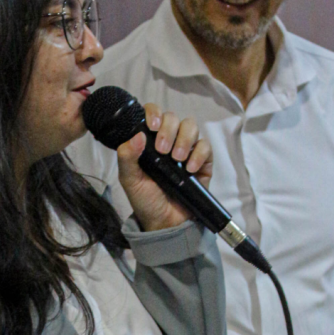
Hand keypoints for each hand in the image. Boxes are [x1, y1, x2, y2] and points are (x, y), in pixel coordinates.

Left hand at [116, 103, 212, 231]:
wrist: (164, 222)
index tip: (151, 126)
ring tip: (176, 159)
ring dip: (184, 139)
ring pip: (191, 126)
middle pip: (173, 117)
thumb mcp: (130, 180)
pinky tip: (189, 169)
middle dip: (168, 130)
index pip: (153, 113)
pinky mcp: (203, 162)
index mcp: (148, 140)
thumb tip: (137, 135)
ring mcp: (186, 149)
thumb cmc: (145, 199)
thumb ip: (127, 157)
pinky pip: (206, 146)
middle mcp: (168, 140)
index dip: (153, 113)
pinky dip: (199, 154)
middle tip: (162, 150)